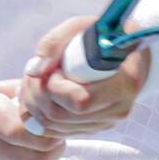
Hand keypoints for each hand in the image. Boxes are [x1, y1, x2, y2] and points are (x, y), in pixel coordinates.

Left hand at [18, 16, 148, 135]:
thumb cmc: (103, 35)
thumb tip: (35, 70)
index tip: (54, 69)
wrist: (123, 50)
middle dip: (37, 95)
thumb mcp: (80, 26)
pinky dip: (39, 116)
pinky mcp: (94, 128)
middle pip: (62, 117)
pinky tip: (38, 95)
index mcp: (125, 83)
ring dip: (34, 105)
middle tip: (34, 74)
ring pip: (55, 127)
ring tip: (33, 82)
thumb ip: (54, 42)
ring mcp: (107, 122)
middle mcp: (119, 109)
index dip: (56, 87)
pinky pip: (57, 132)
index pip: (80, 102)